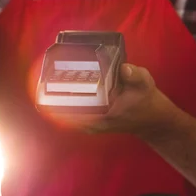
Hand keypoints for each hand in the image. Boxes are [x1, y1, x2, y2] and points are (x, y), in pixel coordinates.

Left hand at [55, 64, 172, 136]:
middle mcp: (94, 124)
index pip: (73, 110)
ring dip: (57, 102)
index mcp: (104, 114)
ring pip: (66, 116)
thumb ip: (134, 75)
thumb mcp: (145, 83)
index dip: (58, 100)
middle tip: (43, 79)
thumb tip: (123, 69)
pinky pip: (72, 116)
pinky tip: (58, 93)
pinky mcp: (91, 124)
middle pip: (64, 113)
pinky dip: (64, 106)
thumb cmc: (147, 100)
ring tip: (46, 84)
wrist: (153, 120)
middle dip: (53, 98)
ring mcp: (92, 126)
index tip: (46, 88)